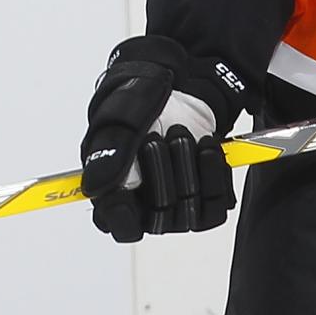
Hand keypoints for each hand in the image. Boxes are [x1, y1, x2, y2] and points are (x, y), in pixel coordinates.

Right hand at [81, 35, 248, 241]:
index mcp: (114, 193)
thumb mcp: (118, 119)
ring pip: (191, 213)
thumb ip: (108, 153)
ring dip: (189, 166)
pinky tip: (205, 146)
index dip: (127, 213)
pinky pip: (218, 203)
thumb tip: (97, 186)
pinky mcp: (207, 197)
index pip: (121, 227)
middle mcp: (146, 206)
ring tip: (180, 134)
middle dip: (163, 170)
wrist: (177, 87)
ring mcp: (178, 206)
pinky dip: (215, 171)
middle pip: (161, 217)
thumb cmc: (138, 104)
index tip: (133, 184)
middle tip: (157, 136)